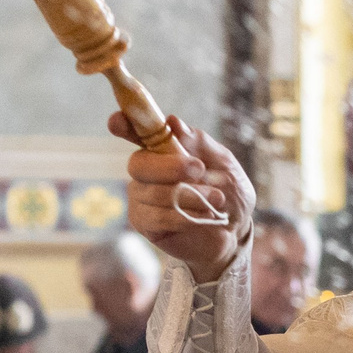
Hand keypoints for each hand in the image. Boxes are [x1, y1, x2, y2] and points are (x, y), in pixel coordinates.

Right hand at [113, 111, 253, 279]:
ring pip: (153, 193)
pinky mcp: (144, 223)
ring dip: (190, 196)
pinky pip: (155, 218)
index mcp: (161, 147)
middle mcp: (145, 170)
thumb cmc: (227, 190)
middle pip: (139, 164)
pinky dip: (183, 217)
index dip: (123, 125)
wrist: (236, 230)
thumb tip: (173, 122)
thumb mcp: (223, 162)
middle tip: (199, 169)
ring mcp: (141, 197)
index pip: (134, 131)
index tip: (116, 122)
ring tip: (218, 199)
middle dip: (170, 167)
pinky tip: (203, 216)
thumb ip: (199, 142)